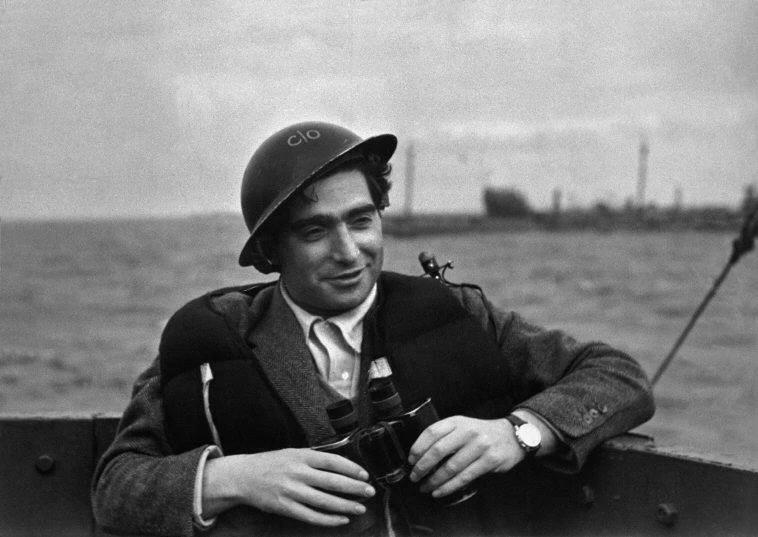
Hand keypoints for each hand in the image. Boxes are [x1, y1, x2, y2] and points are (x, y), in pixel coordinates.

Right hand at [202, 448, 374, 525]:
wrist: (243, 476)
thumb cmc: (271, 463)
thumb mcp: (293, 453)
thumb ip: (314, 459)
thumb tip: (341, 467)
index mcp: (301, 455)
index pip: (333, 461)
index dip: (351, 468)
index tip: (364, 474)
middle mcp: (297, 473)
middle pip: (332, 482)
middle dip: (354, 488)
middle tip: (369, 491)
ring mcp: (291, 491)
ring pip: (325, 501)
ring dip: (345, 506)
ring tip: (360, 508)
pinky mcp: (285, 507)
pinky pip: (312, 516)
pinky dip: (329, 519)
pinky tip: (341, 519)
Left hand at [406, 416, 523, 498]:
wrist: (511, 435)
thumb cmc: (481, 433)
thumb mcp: (463, 426)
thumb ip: (445, 436)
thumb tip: (420, 457)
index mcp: (457, 421)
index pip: (432, 432)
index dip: (418, 447)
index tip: (410, 460)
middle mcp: (468, 431)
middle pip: (438, 450)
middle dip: (422, 467)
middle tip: (414, 477)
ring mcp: (480, 446)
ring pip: (451, 467)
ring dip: (434, 480)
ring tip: (425, 487)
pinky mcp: (489, 460)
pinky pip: (464, 477)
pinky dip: (449, 487)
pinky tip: (439, 491)